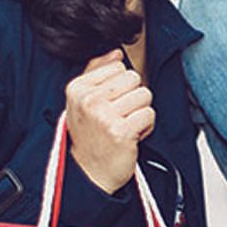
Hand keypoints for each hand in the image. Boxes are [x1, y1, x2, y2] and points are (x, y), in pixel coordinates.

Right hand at [63, 51, 153, 193]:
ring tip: (125, 126)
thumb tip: (116, 53)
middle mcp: (88, 100)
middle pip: (134, 79)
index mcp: (77, 88)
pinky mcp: (121, 131)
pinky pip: (149, 114)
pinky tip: (131, 136)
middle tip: (120, 116)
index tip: (110, 104)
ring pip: (144, 95)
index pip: (118, 67)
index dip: (121, 86)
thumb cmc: (90, 136)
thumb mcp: (83, 101)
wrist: (90, 173)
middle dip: (133, 98)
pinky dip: (145, 127)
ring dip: (140, 113)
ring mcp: (104, 116)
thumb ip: (97, 72)